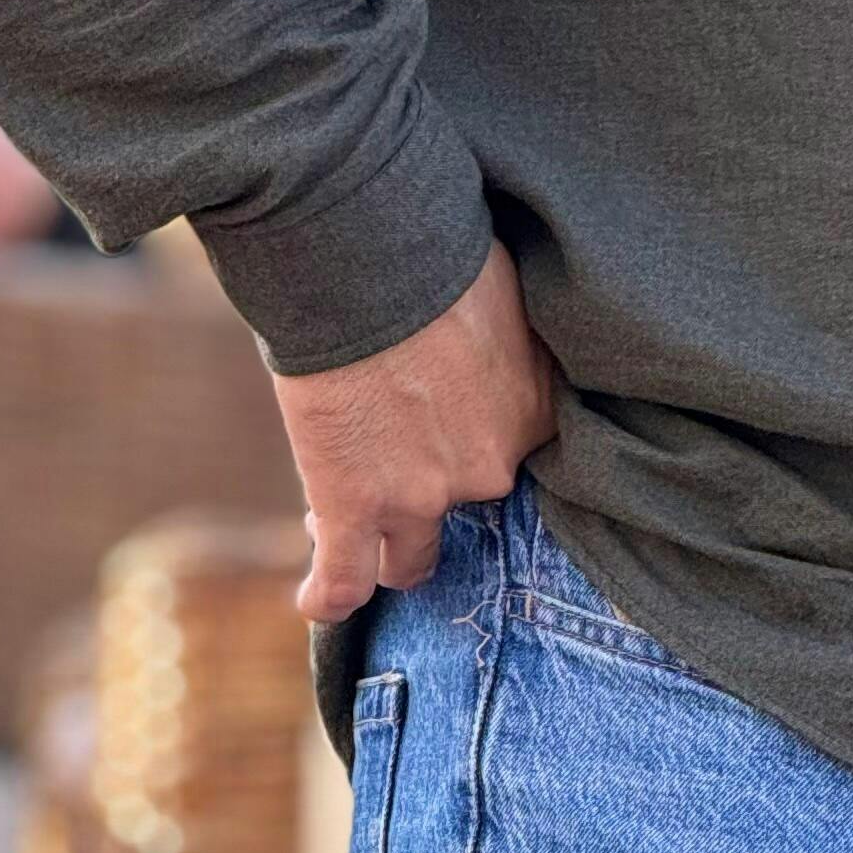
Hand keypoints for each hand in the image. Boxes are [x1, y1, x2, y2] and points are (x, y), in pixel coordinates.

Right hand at [274, 242, 559, 623]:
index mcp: (532, 412)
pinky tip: (320, 598)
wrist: (368, 257)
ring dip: (386, 545)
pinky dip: (330, 594)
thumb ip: (498, 344)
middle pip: (463, 504)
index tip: (443, 424)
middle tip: (390, 452)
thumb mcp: (497, 296)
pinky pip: (343, 581)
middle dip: (427, 486)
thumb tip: (478, 336)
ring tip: (357, 523)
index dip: (474, 443)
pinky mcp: (353, 506)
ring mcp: (422, 496)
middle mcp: (489, 469)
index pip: (512, 455)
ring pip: (410, 559)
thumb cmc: (434, 254)